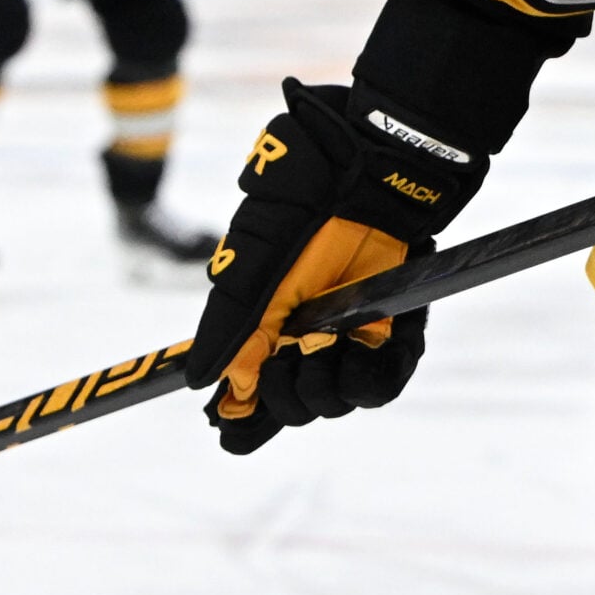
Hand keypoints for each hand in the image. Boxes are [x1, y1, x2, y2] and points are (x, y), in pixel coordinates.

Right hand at [185, 80, 486, 453]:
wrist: (381, 162)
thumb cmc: (311, 195)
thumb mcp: (258, 254)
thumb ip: (234, 321)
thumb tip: (204, 382)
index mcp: (262, 315)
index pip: (247, 386)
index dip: (243, 415)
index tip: (233, 432)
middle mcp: (302, 330)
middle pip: (289, 403)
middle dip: (284, 397)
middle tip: (291, 362)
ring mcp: (346, 331)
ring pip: (332, 400)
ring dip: (326, 389)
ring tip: (329, 349)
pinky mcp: (390, 327)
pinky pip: (382, 382)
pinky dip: (375, 378)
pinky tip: (372, 350)